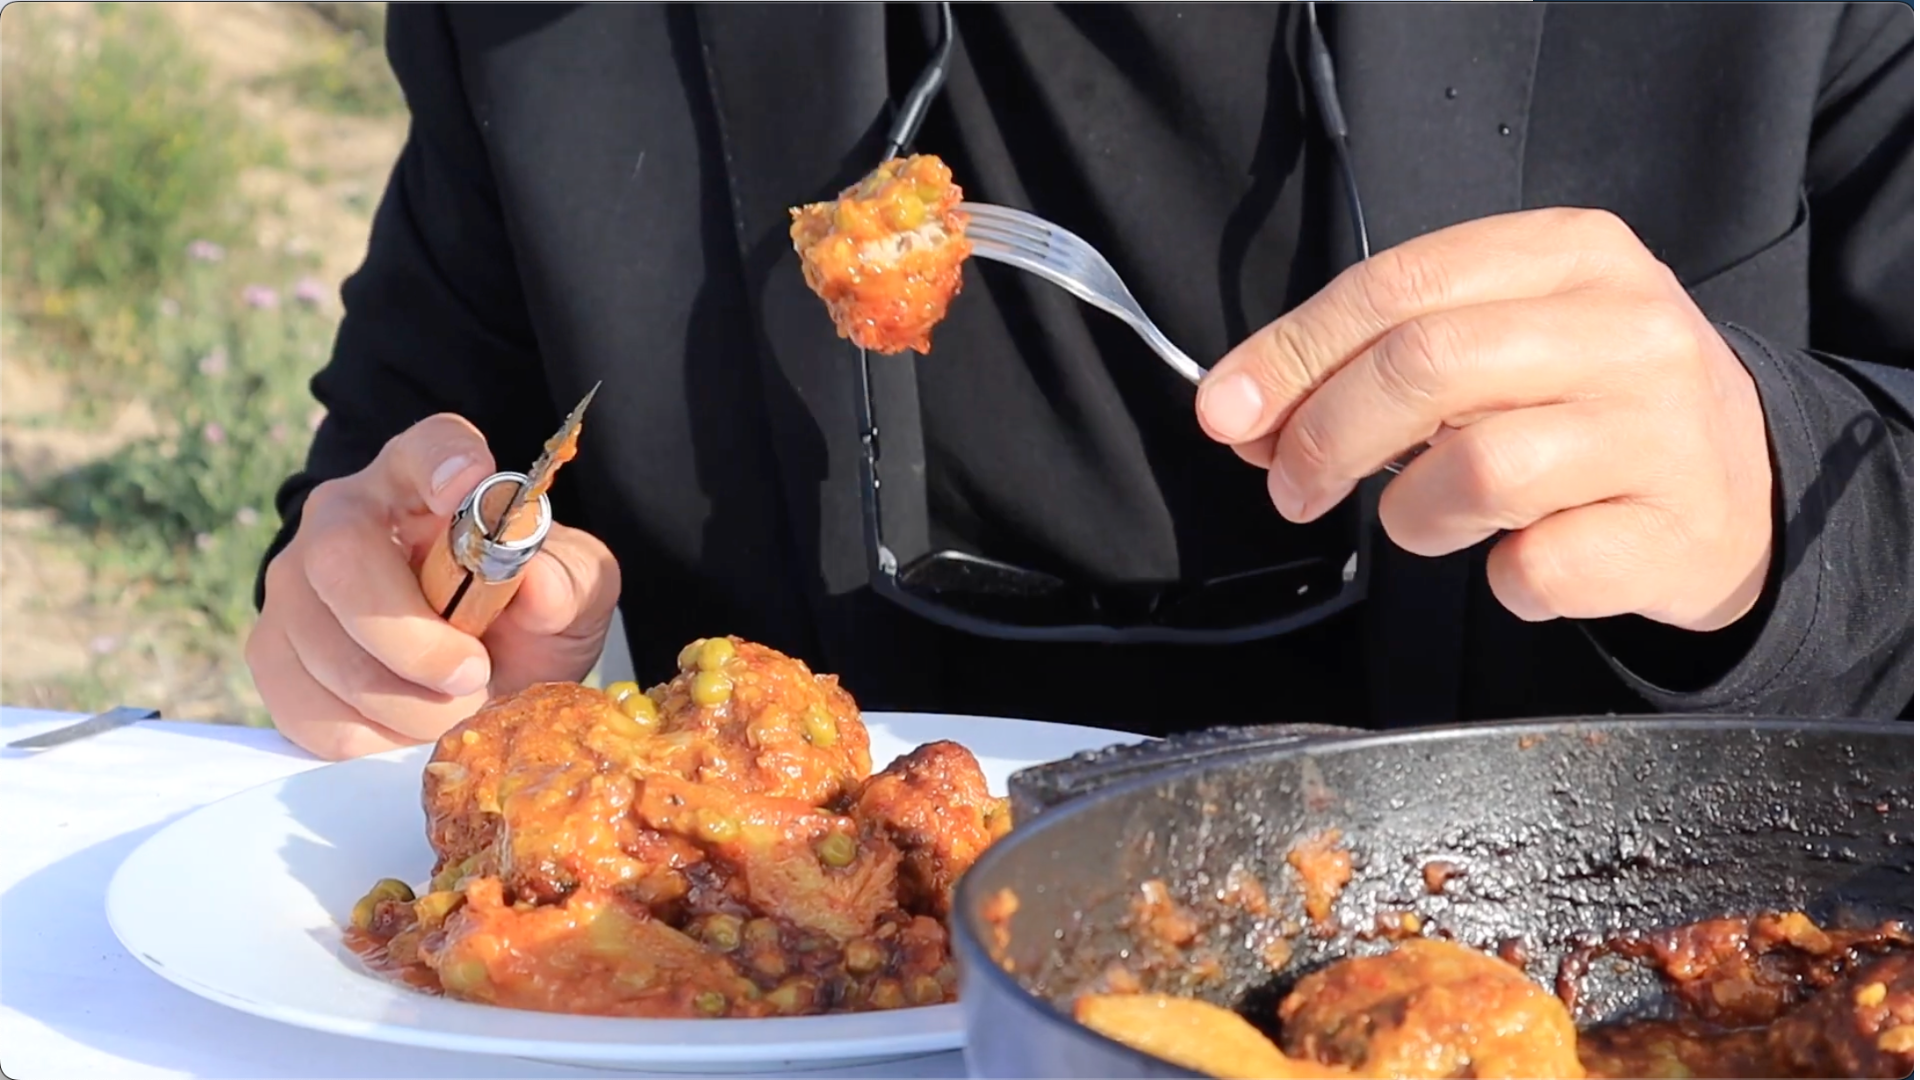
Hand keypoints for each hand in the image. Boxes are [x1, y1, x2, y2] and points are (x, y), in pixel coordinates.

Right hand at [246, 414, 620, 758]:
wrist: (483, 675)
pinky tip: (410, 719)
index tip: (468, 482)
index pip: (427, 447)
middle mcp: (342, 518)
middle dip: (413, 638)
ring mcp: (294, 587)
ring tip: (458, 702)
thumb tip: (537, 585)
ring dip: (410, 704)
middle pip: (342, 561)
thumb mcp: (572, 593)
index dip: (442, 461)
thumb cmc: (522, 616)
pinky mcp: (272, 658)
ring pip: (327, 654)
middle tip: (475, 674)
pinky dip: (375, 736)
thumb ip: (568, 582)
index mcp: (424, 480)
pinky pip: (311, 713)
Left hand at [1195, 208, 1773, 632]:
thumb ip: (1373, 360)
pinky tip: (1518, 559)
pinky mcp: (1673, 530)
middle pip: (1427, 367)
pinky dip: (1500, 579)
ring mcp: (1663, 430)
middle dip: (1327, 435)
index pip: (1400, 285)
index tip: (1227, 412)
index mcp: (1570, 253)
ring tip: (1427, 518)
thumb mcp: (1494, 343)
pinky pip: (1536, 568)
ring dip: (1413, 513)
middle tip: (1290, 487)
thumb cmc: (1584, 407)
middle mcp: (1627, 327)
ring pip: (1479, 469)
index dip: (1294, 352)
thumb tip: (1241, 411)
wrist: (1743, 487)